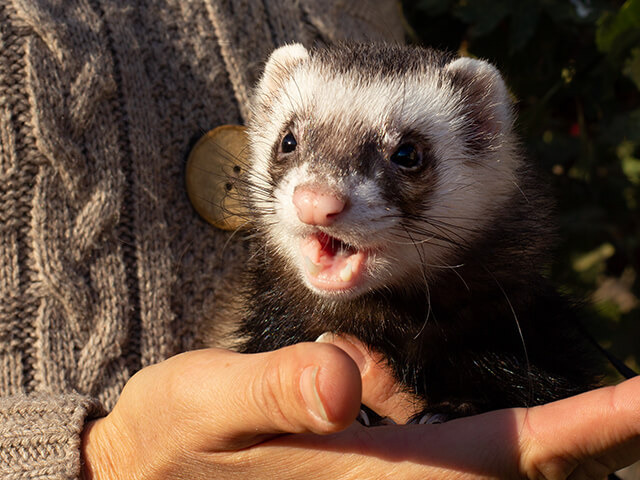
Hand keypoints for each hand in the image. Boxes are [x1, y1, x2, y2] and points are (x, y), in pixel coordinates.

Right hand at [81, 339, 639, 479]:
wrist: (142, 473)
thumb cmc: (173, 442)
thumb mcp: (210, 404)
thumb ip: (275, 390)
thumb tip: (342, 381)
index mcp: (377, 469)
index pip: (512, 450)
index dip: (592, 428)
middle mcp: (396, 476)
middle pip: (526, 459)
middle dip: (595, 430)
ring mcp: (384, 471)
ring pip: (489, 447)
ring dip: (542, 425)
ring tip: (512, 389)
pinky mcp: (365, 459)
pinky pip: (439, 435)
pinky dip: (467, 417)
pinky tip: (381, 387)